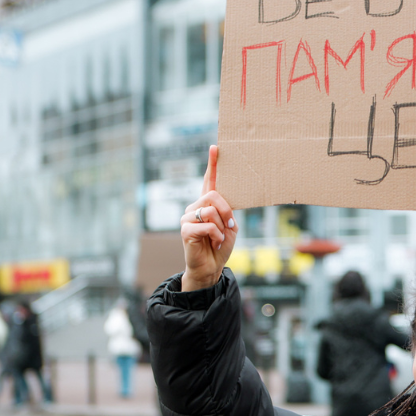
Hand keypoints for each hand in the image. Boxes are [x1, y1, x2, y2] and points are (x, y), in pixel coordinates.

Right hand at [180, 145, 238, 291]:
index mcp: (206, 204)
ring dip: (222, 227)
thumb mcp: (229, 225)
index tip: (216, 148)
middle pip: (213, 195)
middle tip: (230, 226)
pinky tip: (214, 243)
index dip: (212, 164)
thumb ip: (227, 210)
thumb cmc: (220, 246)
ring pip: (210, 211)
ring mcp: (187, 218)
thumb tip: (224, 201)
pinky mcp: (184, 230)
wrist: (210, 267)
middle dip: (227, 211)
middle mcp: (194, 207)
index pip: (209, 180)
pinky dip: (216, 236)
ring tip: (220, 238)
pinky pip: (207, 226)